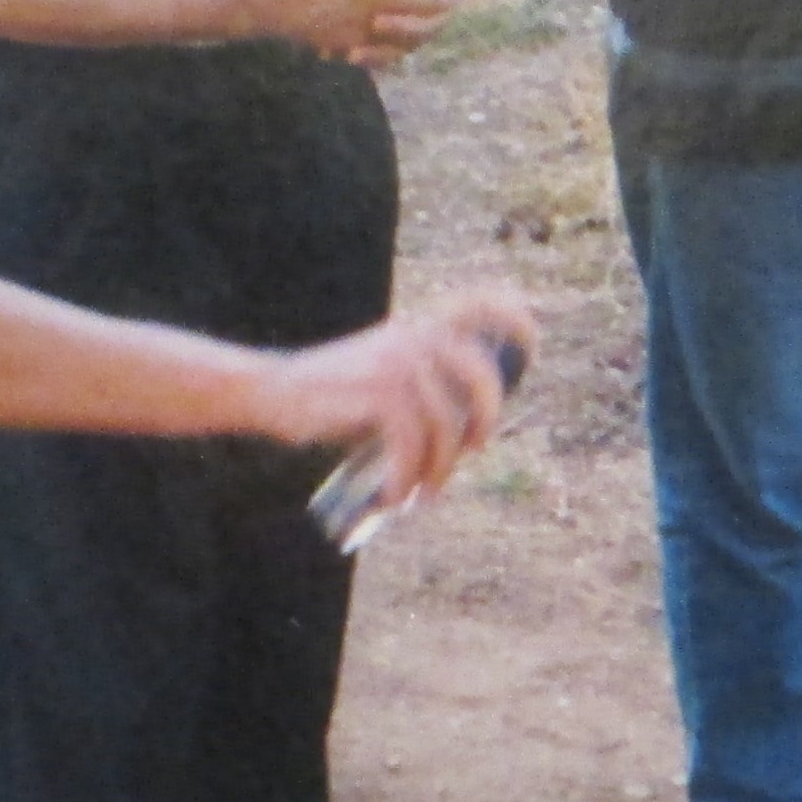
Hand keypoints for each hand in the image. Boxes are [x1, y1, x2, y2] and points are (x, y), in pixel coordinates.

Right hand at [263, 285, 539, 508]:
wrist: (270, 392)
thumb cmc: (328, 399)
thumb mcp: (380, 380)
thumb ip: (422, 392)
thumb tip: (466, 441)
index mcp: (415, 326)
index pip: (478, 303)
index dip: (514, 320)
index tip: (531, 346)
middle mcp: (411, 335)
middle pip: (481, 373)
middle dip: (487, 418)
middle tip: (474, 451)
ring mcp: (397, 362)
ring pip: (446, 423)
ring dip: (436, 468)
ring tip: (418, 493)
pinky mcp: (379, 391)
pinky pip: (413, 444)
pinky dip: (406, 477)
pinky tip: (392, 498)